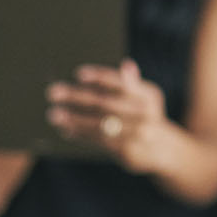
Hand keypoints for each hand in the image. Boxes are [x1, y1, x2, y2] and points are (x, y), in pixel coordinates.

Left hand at [46, 61, 169, 171]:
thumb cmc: (145, 116)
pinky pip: (99, 141)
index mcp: (148, 95)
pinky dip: (81, 135)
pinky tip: (67, 130)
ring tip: (54, 114)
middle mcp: (144, 113)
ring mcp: (137, 134)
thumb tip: (127, 64)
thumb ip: (131, 84)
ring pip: (99, 124)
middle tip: (53, 92)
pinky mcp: (127, 151)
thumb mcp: (144, 97)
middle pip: (105, 102)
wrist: (162, 150)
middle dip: (76, 97)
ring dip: (74, 119)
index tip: (78, 74)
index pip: (121, 83)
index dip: (100, 77)